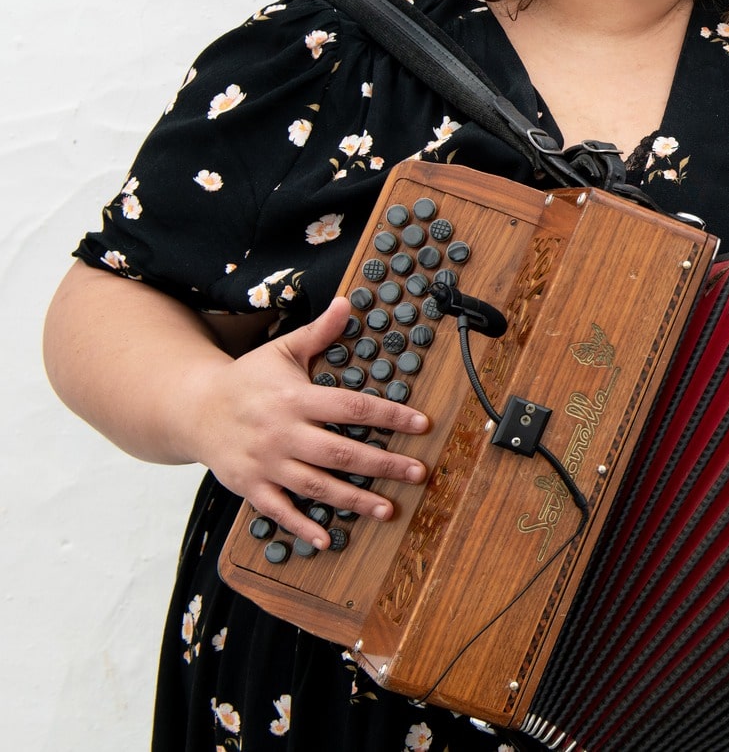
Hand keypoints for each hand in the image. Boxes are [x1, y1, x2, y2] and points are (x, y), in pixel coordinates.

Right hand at [185, 295, 431, 547]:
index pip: (351, 407)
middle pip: (340, 452)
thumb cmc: (246, 379)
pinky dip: (302, 526)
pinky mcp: (250, 486)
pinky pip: (279, 510)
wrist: (192, 409)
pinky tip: (327, 540)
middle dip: (383, 464)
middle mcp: (282, 433)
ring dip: (354, 500)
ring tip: (388, 509)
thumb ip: (319, 332)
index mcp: (295, 398)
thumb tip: (348, 303)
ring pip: (316, 485)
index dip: (389, 415)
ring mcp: (265, 463)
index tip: (422, 424)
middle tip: (418, 473)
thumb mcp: (281, 350)